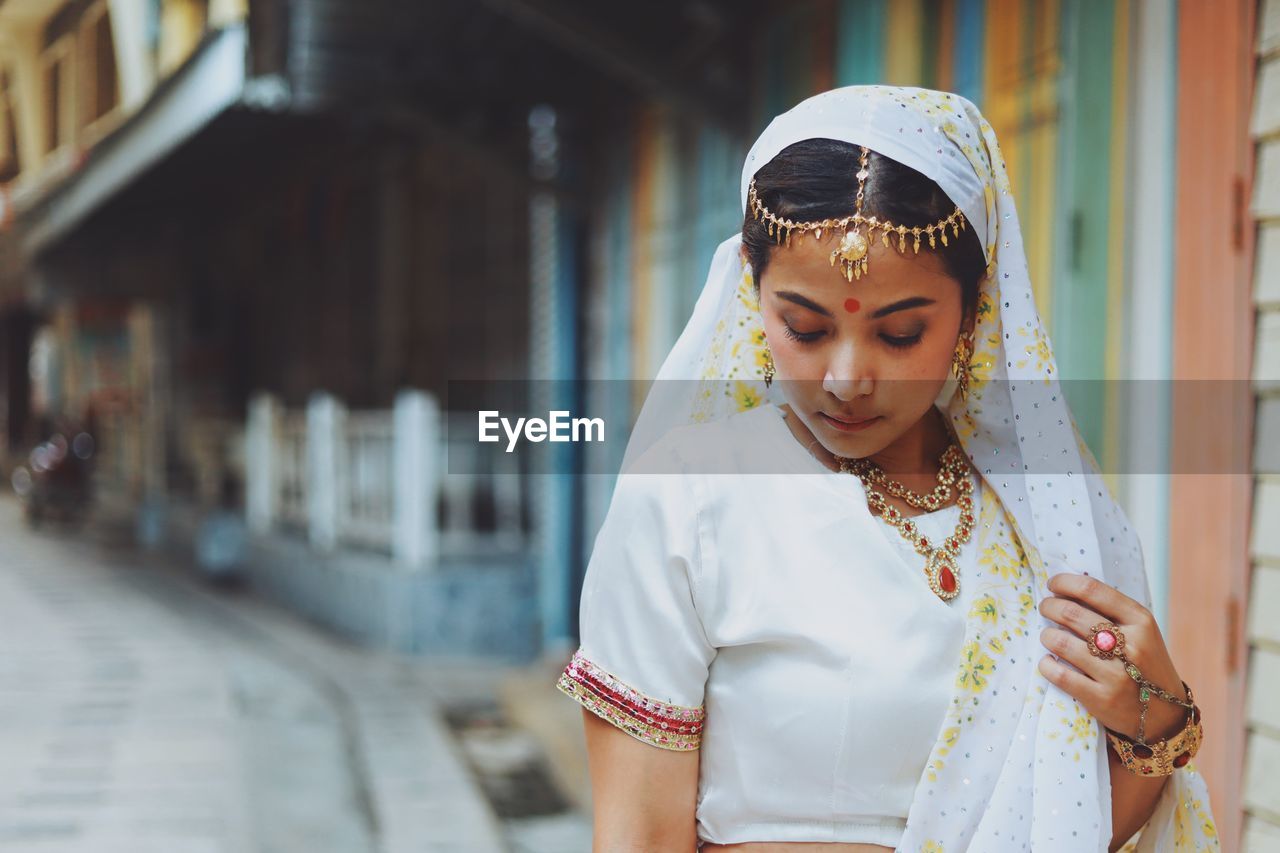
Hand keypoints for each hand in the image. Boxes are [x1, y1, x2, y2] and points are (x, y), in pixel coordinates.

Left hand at [1037, 572, 1189, 743]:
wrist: (1165, 714)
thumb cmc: (1144, 663)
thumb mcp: (1141, 631)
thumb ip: (1111, 610)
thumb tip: (1066, 588)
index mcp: (1141, 621)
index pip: (1092, 590)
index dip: (1064, 583)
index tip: (1052, 584)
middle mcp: (1131, 646)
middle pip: (1071, 613)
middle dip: (1049, 607)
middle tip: (1045, 608)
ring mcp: (1117, 675)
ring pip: (1061, 642)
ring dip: (1047, 635)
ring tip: (1048, 635)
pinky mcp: (1102, 699)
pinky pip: (1060, 674)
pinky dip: (1046, 664)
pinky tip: (1049, 661)